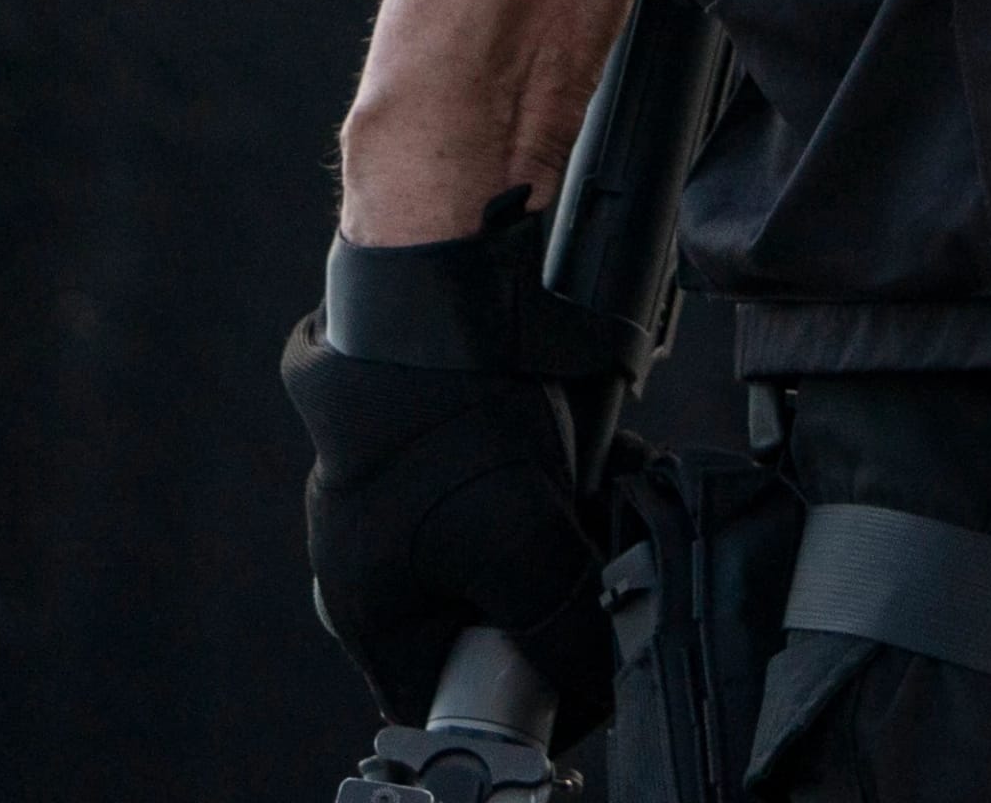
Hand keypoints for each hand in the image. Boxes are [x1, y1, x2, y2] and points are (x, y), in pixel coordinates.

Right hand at [280, 191, 622, 730]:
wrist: (438, 295)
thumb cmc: (446, 425)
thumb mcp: (519, 547)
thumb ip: (557, 626)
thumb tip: (594, 680)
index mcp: (375, 613)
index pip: (447, 695)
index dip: (520, 695)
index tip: (584, 669)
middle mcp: (385, 563)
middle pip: (491, 617)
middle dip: (561, 591)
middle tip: (608, 557)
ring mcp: (414, 499)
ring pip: (516, 546)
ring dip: (575, 527)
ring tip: (615, 494)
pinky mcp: (449, 443)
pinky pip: (518, 484)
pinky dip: (569, 474)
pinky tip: (608, 453)